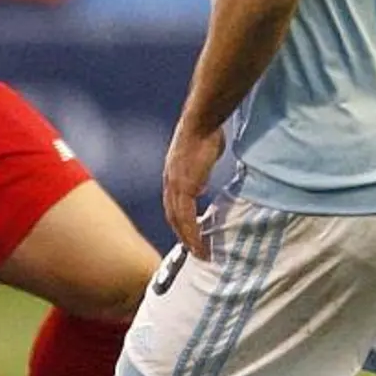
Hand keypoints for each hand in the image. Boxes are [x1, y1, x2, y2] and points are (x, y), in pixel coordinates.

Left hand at [163, 122, 225, 260]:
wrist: (201, 123)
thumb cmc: (205, 133)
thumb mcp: (201, 157)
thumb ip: (199, 174)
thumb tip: (201, 186)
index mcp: (172, 175)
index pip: (173, 204)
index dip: (179, 220)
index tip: (187, 233)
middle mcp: (170, 182)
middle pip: (172, 215)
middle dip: (182, 234)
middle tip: (193, 250)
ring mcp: (175, 185)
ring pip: (178, 219)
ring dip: (187, 238)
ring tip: (198, 252)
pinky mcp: (184, 187)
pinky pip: (186, 216)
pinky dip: (191, 232)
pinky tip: (198, 242)